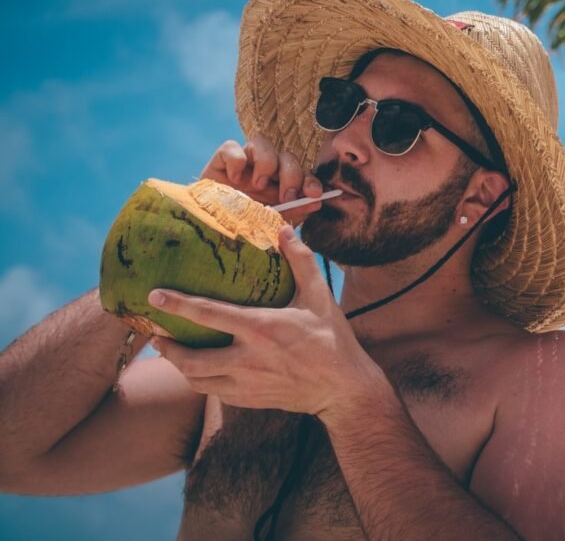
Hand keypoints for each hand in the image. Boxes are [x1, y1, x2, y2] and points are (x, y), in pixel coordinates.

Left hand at [147, 225, 386, 416]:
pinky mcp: (250, 399)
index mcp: (261, 329)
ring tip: (171, 352)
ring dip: (179, 366)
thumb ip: (301, 262)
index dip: (178, 304)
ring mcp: (247, 384)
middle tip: (156, 334)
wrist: (343, 389)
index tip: (154, 296)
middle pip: (191, 359)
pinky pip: (214, 392)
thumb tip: (285, 231)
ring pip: (197, 380)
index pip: (209, 314)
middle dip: (166, 347)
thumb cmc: (332, 339)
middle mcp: (248, 360)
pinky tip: (201, 370)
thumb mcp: (319, 297)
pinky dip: (201, 380)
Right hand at [200, 135, 325, 225]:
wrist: (210, 232)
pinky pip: (231, 146)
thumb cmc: (244, 229)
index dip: (311, 181)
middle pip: (287, 157)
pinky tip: (234, 180)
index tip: (315, 195)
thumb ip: (294, 213)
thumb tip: (317, 202)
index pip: (303, 174)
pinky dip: (236, 160)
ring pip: (262, 142)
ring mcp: (243, 163)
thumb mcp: (272, 224)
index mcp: (280, 185)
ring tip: (259, 185)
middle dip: (292, 175)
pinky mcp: (220, 161)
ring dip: (267, 163)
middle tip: (286, 196)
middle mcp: (264, 171)